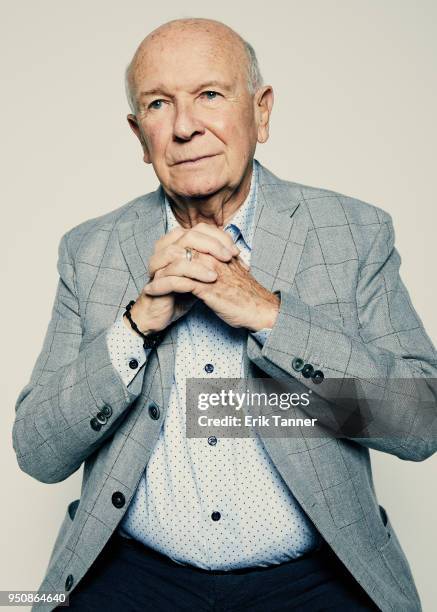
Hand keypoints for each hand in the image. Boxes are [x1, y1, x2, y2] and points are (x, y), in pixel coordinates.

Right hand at [126, 223, 239, 335]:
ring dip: (199, 263)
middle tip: (229, 258)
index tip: (235, 252)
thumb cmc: (182, 292)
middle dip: (212, 245)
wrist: (162, 314)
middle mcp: (165, 250)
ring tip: (216, 275)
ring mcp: (158, 266)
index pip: (200, 229)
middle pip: (188, 236)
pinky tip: (204, 284)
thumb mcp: (201, 273)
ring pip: (176, 253)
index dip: (219, 237)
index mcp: (177, 243)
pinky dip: (189, 279)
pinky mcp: (155, 284)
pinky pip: (170, 278)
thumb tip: (235, 251)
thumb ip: (212, 260)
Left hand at [144, 249, 279, 331]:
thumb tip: (203, 260)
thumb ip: (218, 262)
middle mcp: (213, 256)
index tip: (163, 256)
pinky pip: (177, 282)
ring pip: (175, 262)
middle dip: (161, 256)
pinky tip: (151, 291)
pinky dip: (161, 286)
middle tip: (150, 267)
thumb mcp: (231, 271)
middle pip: (179, 246)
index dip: (174, 245)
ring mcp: (209, 270)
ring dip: (157, 271)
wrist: (259, 309)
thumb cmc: (246, 293)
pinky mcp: (206, 287)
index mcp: (219, 250)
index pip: (192, 236)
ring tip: (146, 280)